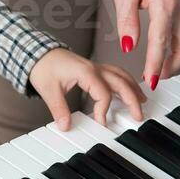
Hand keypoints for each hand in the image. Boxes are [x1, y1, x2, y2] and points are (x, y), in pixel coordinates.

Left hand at [27, 48, 144, 129]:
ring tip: (142, 101)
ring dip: (133, 88)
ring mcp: (95, 66)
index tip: (101, 122)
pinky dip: (125, 81)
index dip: (104, 110)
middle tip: (138, 115)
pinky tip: (128, 88)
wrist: (37, 52)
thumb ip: (59, 109)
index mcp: (85, 72)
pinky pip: (115, 73)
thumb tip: (66, 126)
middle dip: (132, 99)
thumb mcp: (49, 90)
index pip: (103, 93)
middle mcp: (94, 67)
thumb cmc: (43, 66)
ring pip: (121, 75)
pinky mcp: (93, 68)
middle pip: (121, 82)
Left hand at [112, 0, 179, 89]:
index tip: (150, 81)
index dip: (155, 65)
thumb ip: (127, 19)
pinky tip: (165, 57)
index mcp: (165, 4)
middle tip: (153, 79)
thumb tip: (128, 46)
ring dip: (178, 64)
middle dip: (172, 69)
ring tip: (158, 71)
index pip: (161, 42)